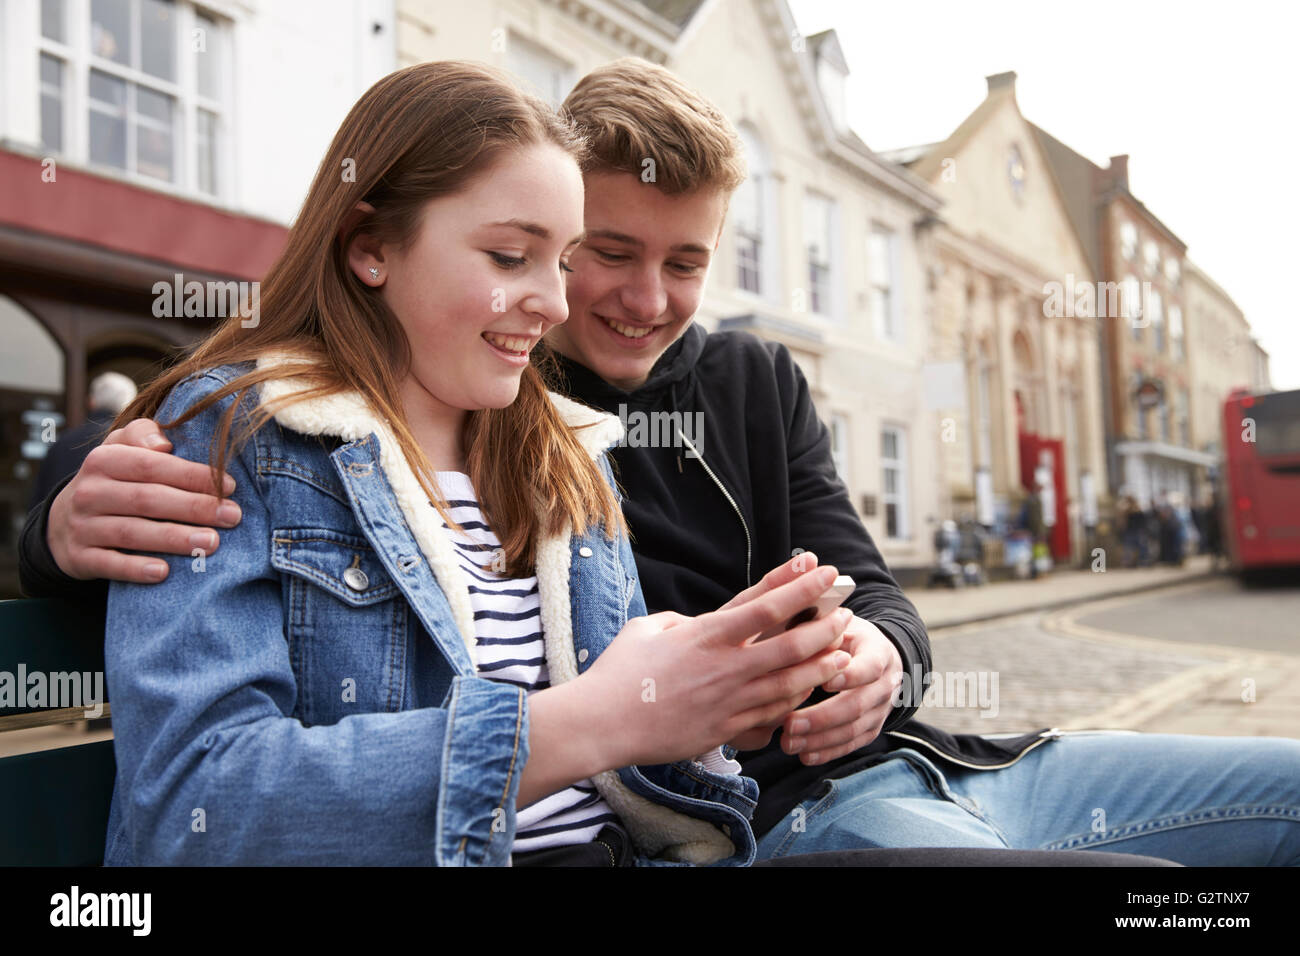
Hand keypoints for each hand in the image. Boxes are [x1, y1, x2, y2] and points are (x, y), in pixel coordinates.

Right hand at [47, 418, 240, 582]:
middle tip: (232, 516)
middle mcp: (89, 492)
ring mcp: (82, 526)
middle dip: (194, 507)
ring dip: (174, 538)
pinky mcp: (79, 558)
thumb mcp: (121, 449)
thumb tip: (165, 443)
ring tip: (212, 543)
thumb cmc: (113, 480)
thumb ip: (144, 434)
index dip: (193, 475)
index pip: (152, 465)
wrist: (64, 521)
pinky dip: (135, 568)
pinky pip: (108, 564)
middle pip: (147, 499)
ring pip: (131, 532)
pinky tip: (164, 572)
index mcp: (103, 460)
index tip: (230, 486)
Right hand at [578, 564, 853, 769]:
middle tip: (845, 613)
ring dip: (820, 666)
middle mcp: (724, 667)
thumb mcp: (647, 629)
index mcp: (705, 635)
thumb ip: (680, 622)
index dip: (796, 585)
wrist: (603, 724)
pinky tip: (809, 692)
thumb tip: (696, 624)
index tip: (820, 568)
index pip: (763, 605)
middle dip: (822, 626)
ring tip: (843, 653)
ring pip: (789, 683)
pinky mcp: (725, 729)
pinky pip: (771, 714)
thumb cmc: (618, 673)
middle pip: (789, 645)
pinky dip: (795, 701)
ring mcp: (728, 701)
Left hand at [778, 615, 903, 764]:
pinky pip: (853, 744)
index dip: (849, 677)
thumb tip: (792, 634)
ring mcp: (882, 708)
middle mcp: (887, 682)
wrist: (873, 654)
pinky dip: (828, 752)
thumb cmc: (843, 633)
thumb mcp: (836, 622)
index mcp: (878, 650)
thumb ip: (818, 627)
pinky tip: (804, 756)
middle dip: (822, 717)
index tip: (821, 682)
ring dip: (820, 740)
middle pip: (858, 704)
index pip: (870, 667)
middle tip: (789, 724)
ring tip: (788, 743)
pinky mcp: (873, 727)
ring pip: (854, 729)